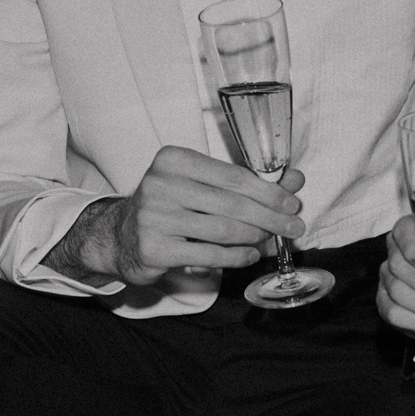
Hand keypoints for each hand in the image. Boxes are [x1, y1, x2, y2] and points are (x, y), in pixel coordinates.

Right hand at [44, 145, 305, 286]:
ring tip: (272, 240)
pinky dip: (237, 256)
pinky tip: (251, 254)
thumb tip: (295, 181)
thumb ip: (245, 182)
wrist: (120, 235)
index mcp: (174, 159)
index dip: (269, 191)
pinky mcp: (154, 248)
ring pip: (223, 230)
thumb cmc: (170, 204)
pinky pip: (209, 254)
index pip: (233, 175)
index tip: (293, 202)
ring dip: (256, 237)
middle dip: (270, 217)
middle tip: (294, 227)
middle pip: (232, 203)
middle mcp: (161, 184)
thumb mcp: (203, 184)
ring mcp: (155, 217)